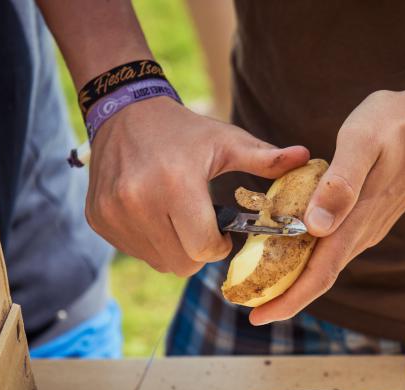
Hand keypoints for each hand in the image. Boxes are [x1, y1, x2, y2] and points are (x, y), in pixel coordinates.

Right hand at [85, 97, 309, 274]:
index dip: (217, 246)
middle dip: (198, 252)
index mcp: (175, 185)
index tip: (220, 231)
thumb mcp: (226, 141)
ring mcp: (113, 213)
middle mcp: (138, 202)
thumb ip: (266, 158)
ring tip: (178, 217)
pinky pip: (135, 251)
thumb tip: (306, 158)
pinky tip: (154, 214)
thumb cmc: (184, 131)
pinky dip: (150, 242)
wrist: (124, 111)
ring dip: (174, 249)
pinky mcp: (98, 219)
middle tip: (201, 226)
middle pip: (181, 264)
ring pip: (158, 262)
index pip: (202, 249)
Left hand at [247, 76, 404, 323]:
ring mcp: (368, 226)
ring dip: (295, 277)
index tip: (257, 317)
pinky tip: (289, 246)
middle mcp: (363, 232)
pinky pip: (335, 246)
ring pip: (327, 263)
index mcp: (357, 219)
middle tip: (248, 304)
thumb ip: (340, 183)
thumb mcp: (363, 141)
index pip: (321, 274)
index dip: (289, 300)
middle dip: (284, 296)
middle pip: (321, 277)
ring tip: (260, 281)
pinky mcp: (369, 215)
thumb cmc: (397, 123)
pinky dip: (308, 255)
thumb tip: (315, 225)